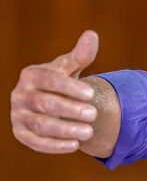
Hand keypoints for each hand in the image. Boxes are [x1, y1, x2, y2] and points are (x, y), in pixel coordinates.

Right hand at [11, 31, 99, 153]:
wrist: (50, 99)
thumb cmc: (63, 80)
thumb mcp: (71, 67)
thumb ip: (81, 54)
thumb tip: (92, 35)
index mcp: (31, 75)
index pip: (49, 80)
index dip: (70, 87)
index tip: (91, 94)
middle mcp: (20, 94)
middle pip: (44, 104)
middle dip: (70, 110)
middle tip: (94, 114)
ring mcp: (18, 115)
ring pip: (40, 125)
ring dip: (65, 130)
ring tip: (88, 132)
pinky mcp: (20, 133)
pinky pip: (35, 142)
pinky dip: (54, 145)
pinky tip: (75, 146)